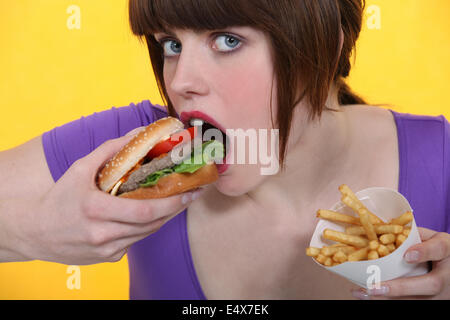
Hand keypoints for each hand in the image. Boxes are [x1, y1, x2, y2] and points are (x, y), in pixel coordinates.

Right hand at [6, 131, 203, 264]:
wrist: (34, 231)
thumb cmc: (59, 197)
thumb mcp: (81, 168)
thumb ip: (112, 150)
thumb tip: (141, 134)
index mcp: (96, 210)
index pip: (145, 212)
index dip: (171, 204)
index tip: (188, 192)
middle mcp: (102, 234)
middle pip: (151, 224)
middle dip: (175, 209)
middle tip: (191, 195)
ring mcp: (106, 249)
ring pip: (146, 234)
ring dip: (163, 218)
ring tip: (177, 201)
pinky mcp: (107, 258)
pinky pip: (135, 241)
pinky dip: (145, 228)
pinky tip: (150, 215)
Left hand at [352, 227, 449, 298]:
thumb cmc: (438, 249)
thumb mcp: (432, 236)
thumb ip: (413, 234)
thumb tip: (383, 229)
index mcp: (446, 252)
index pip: (439, 249)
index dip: (424, 252)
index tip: (407, 255)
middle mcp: (447, 276)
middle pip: (430, 285)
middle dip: (401, 287)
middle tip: (375, 287)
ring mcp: (442, 293)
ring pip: (418, 300)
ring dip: (390, 298)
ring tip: (366, 292)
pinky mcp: (430, 300)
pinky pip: (410, 302)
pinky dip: (388, 300)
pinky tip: (367, 296)